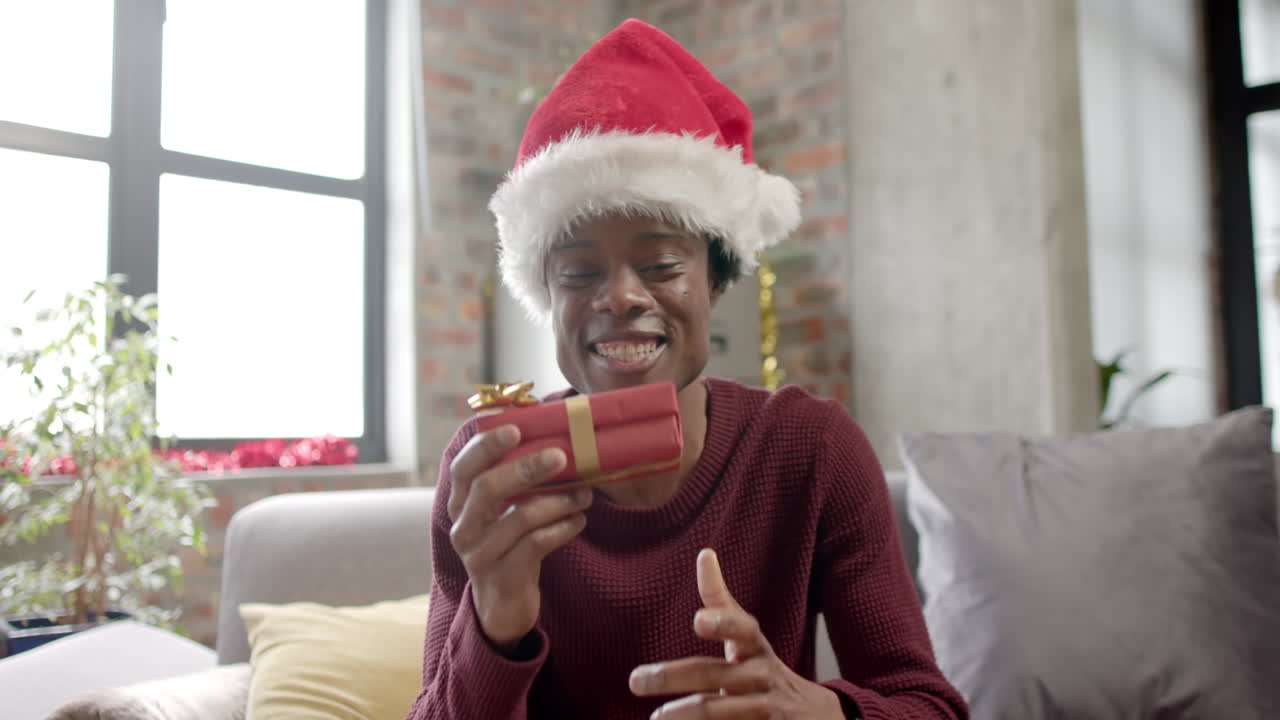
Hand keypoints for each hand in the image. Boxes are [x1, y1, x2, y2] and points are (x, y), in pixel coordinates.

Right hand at [447, 424, 592, 652]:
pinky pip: (536, 545)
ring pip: (519, 517)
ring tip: (585, 495)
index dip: (485, 446)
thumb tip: (552, 437)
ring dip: (559, 501)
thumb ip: (514, 481)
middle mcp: (463, 528)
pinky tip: (578, 520)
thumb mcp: (501, 514)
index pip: (463, 468)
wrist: (502, 605)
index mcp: (460, 505)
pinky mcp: (503, 577)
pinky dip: (563, 528)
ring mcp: (480, 555)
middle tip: (561, 456)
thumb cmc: (509, 545)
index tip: (515, 429)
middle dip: (527, 468)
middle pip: (487, 488)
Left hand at [629, 549, 843, 718]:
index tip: (698, 620)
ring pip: (720, 711)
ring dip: (685, 714)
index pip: (742, 629)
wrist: (812, 717)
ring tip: (656, 718)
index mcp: (754, 646)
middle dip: (673, 677)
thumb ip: (720, 602)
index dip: (722, 624)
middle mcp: (762, 675)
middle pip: (715, 675)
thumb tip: (705, 553)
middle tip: (636, 681)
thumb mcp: (746, 635)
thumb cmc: (761, 668)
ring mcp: (767, 709)